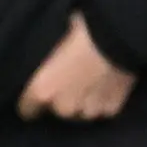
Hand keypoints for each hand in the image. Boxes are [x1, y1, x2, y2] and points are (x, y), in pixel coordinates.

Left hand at [17, 12, 134, 121]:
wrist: (119, 40)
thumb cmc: (83, 33)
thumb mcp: (57, 43)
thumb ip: (54, 61)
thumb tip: (57, 57)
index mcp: (42, 90)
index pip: (27, 110)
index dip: (33, 102)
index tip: (41, 94)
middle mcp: (63, 107)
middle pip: (58, 111)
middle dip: (64, 100)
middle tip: (74, 82)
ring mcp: (88, 112)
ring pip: (82, 113)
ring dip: (85, 103)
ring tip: (94, 85)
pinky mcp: (110, 111)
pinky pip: (102, 110)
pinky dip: (105, 102)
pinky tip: (109, 87)